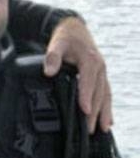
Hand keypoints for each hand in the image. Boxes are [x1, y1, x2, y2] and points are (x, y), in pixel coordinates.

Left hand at [43, 17, 111, 133]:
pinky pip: (106, 93)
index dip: (86, 96)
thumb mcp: (57, 44)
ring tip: (103, 128)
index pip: (88, 81)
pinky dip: (107, 107)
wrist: (74, 29)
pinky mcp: (100, 76)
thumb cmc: (65, 38)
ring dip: (104, 112)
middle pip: (98, 93)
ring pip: (105, 95)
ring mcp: (102, 72)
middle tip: (90, 129)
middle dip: (95, 111)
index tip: (84, 110)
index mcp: (90, 60)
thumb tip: (49, 71)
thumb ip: (52, 57)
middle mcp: (100, 67)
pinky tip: (108, 120)